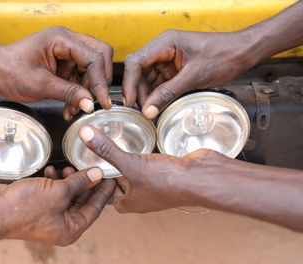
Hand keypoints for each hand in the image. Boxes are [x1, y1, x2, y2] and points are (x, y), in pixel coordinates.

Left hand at [0, 26, 112, 119]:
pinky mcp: (65, 63)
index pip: (93, 58)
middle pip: (99, 57)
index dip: (100, 82)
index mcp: (62, 39)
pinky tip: (70, 107)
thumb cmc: (9, 70)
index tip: (103, 102)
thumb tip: (89, 104)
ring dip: (87, 91)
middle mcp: (68, 41)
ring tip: (75, 109)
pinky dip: (79, 92)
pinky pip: (81, 76)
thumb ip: (68, 93)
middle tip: (95, 102)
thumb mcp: (39, 85)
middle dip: (99, 82)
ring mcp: (67, 51)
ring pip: (92, 69)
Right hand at [0, 167, 114, 245]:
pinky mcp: (38, 206)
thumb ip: (80, 182)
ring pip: (67, 195)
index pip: (95, 208)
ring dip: (68, 180)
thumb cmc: (25, 207)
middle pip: (82, 201)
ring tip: (67, 167)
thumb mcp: (58, 192)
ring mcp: (49, 216)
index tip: (111, 176)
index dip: (103, 191)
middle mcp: (62, 225)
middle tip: (92, 166)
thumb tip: (97, 173)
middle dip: (85, 183)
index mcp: (71, 229)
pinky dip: (54, 181)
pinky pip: (53, 193)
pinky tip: (50, 170)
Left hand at [78, 125, 226, 212]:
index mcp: (130, 203)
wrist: (203, 178)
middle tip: (98, 151)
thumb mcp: (130, 164)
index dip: (96, 182)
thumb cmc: (168, 181)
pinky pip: (150, 163)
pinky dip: (144, 153)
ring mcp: (156, 185)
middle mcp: (142, 196)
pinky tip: (140, 141)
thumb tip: (84, 135)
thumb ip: (107, 150)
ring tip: (115, 143)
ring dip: (127, 159)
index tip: (88, 166)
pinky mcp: (167, 172)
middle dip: (110, 168)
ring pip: (135, 171)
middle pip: (120, 182)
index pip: (106, 195)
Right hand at [122, 30, 258, 118]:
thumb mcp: (194, 76)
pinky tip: (159, 107)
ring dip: (148, 96)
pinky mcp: (174, 70)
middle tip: (143, 111)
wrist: (243, 53)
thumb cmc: (224, 54)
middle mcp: (162, 49)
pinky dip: (158, 96)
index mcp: (165, 42)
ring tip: (151, 113)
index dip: (129, 82)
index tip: (129, 101)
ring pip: (147, 80)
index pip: (136, 61)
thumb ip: (169, 93)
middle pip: (139, 72)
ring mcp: (167, 60)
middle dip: (139, 92)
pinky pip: (159, 84)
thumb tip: (149, 110)